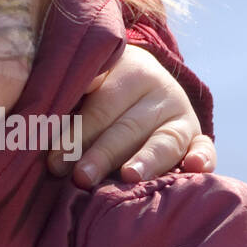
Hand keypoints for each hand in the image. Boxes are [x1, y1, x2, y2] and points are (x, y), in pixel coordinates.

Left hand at [48, 43, 216, 187]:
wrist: (138, 76)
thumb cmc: (98, 86)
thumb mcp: (86, 79)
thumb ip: (71, 93)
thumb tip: (41, 116)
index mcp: (128, 69)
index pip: (100, 106)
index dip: (76, 134)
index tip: (54, 161)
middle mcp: (159, 90)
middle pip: (127, 126)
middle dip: (102, 154)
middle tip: (80, 177)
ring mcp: (182, 113)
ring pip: (163, 140)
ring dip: (146, 160)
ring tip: (129, 177)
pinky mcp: (198, 136)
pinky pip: (205, 147)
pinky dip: (203, 158)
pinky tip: (194, 169)